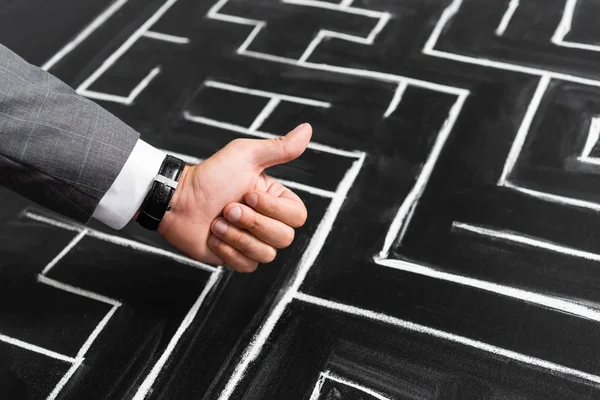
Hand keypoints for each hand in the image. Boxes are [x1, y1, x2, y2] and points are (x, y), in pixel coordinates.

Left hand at [157, 123, 311, 271]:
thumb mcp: (246, 156)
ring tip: (217, 222)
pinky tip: (214, 237)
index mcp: (275, 199)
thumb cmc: (210, 175)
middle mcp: (268, 221)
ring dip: (237, 237)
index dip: (274, 209)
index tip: (248, 194)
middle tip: (227, 208)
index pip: (297, 216)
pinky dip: (228, 252)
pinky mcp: (236, 258)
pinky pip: (248, 266)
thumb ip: (280, 148)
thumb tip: (307, 129)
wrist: (177, 200)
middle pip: (284, 238)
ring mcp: (252, 242)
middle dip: (252, 223)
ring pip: (266, 254)